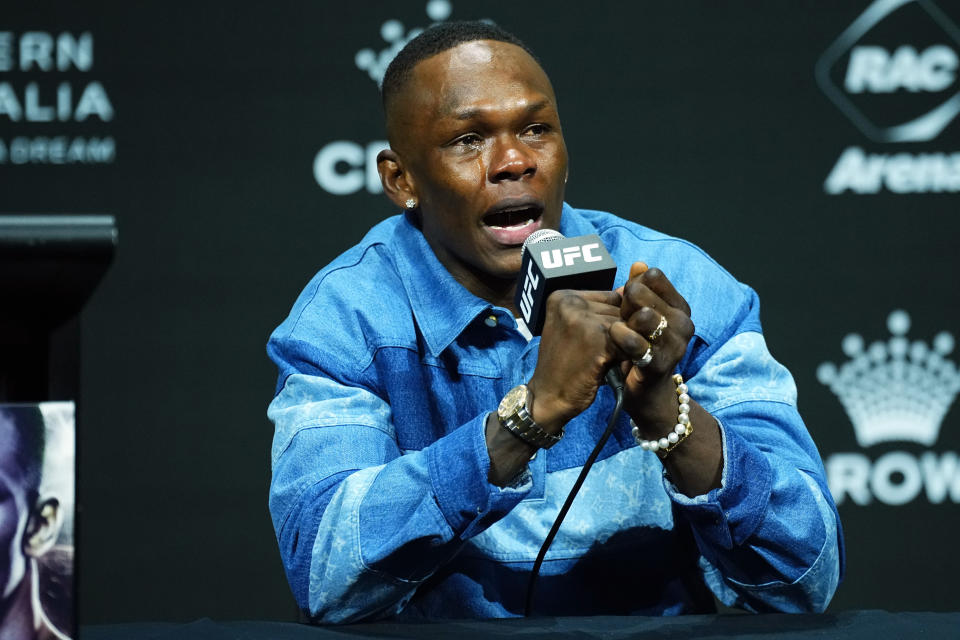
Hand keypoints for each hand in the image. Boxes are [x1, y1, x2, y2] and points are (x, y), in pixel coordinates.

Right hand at [527, 289, 623, 434]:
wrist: (549, 397)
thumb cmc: (564, 366)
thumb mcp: (575, 329)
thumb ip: (599, 310)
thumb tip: (632, 290)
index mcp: (563, 297)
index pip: (611, 297)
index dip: (613, 322)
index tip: (599, 340)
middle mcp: (570, 302)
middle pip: (619, 310)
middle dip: (620, 333)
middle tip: (601, 354)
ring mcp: (582, 318)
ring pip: (626, 326)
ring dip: (624, 345)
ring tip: (604, 360)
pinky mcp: (596, 338)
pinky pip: (629, 341)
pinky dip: (625, 356)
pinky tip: (610, 367)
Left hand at [610, 262, 694, 433]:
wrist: (646, 393)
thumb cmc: (639, 349)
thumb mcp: (639, 316)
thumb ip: (640, 290)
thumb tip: (639, 264)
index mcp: (680, 307)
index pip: (654, 277)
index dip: (633, 285)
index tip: (626, 300)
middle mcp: (684, 324)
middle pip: (644, 294)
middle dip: (624, 303)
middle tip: (618, 317)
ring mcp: (675, 345)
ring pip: (644, 317)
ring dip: (623, 320)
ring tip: (615, 329)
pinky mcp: (660, 365)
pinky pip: (637, 344)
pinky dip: (621, 338)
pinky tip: (614, 338)